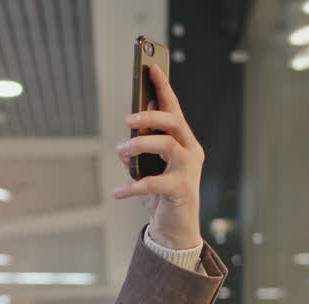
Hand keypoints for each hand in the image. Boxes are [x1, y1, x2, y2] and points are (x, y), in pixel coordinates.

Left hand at [113, 64, 204, 250]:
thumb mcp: (149, 168)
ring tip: (121, 150)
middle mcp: (190, 151)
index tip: (151, 69)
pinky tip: (118, 191)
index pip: (174, 109)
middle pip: (173, 122)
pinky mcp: (181, 190)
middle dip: (150, 116)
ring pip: (167, 145)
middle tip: (128, 120)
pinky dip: (132, 186)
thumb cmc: (163, 194)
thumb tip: (124, 143)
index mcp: (183, 141)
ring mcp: (188, 170)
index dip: (163, 89)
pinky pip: (154, 183)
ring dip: (140, 144)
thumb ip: (139, 153)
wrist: (175, 228)